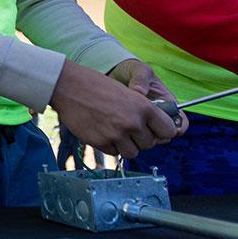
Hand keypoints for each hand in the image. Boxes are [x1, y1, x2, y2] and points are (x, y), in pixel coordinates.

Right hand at [50, 60, 179, 158]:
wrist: (69, 87)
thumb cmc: (97, 86)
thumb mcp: (127, 93)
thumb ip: (143, 111)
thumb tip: (153, 130)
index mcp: (144, 107)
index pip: (168, 131)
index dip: (162, 133)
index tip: (155, 132)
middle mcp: (133, 122)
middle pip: (150, 144)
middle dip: (141, 139)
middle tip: (129, 129)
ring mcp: (117, 134)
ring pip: (133, 152)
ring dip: (127, 146)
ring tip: (115, 131)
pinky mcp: (101, 142)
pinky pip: (114, 153)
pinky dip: (111, 146)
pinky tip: (103, 132)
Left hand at [108, 58, 190, 135]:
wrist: (113, 75)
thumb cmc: (132, 72)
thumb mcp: (139, 70)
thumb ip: (141, 78)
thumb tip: (139, 92)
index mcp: (167, 104)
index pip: (181, 123)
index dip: (176, 128)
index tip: (163, 127)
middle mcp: (158, 118)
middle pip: (165, 136)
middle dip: (155, 135)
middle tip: (140, 126)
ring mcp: (145, 124)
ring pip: (149, 141)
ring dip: (140, 137)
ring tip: (127, 125)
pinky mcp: (131, 129)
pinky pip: (133, 139)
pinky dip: (128, 137)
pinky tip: (119, 128)